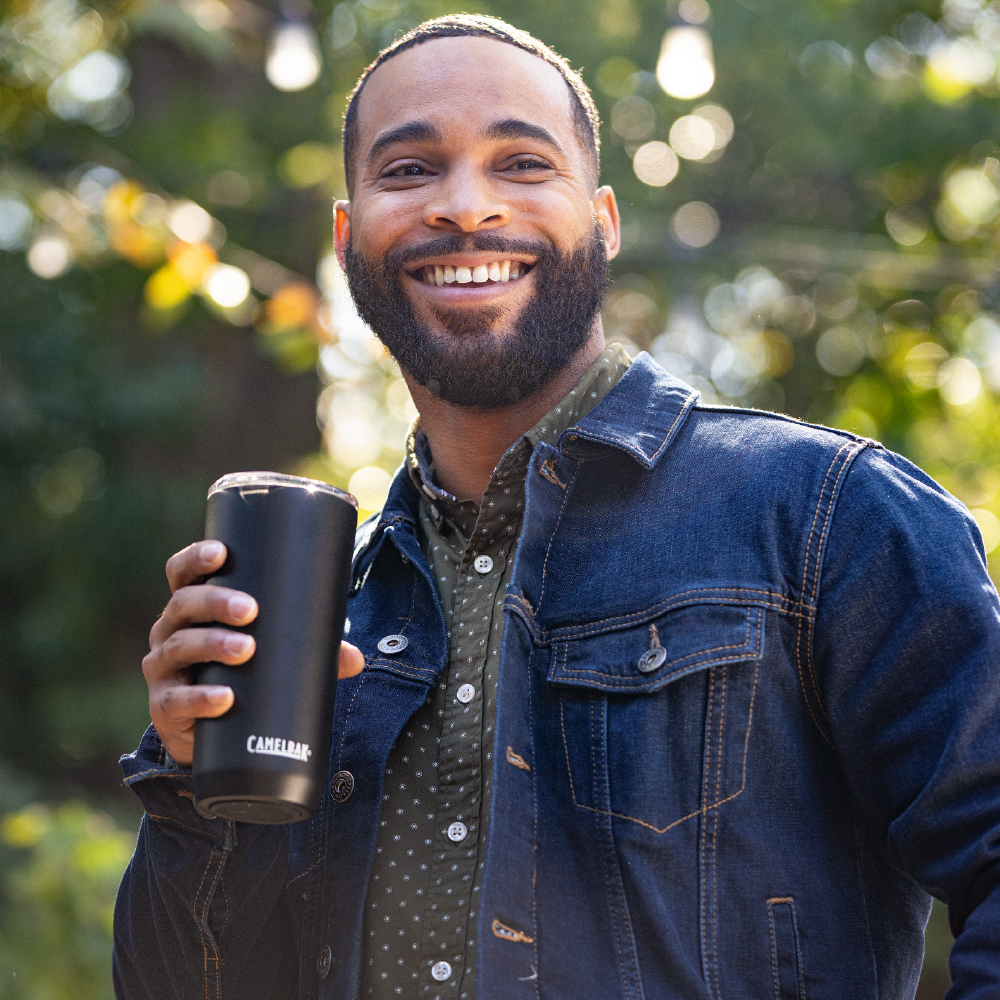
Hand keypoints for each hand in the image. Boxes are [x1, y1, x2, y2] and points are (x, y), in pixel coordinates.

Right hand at [143, 539, 364, 766]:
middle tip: (250, 609)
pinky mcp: (163, 705)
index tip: (221, 552)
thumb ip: (311, 650)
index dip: (195, 557)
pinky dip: (202, 699)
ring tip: (246, 650)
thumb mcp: (267, 654)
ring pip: (181, 646)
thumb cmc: (238, 673)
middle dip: (216, 602)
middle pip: (184, 604)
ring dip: (214, 645)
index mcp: (193, 607)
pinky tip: (224, 699)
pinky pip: (177, 699)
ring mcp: (163, 667)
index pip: (183, 573)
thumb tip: (355, 657)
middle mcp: (171, 630)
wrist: (206, 734)